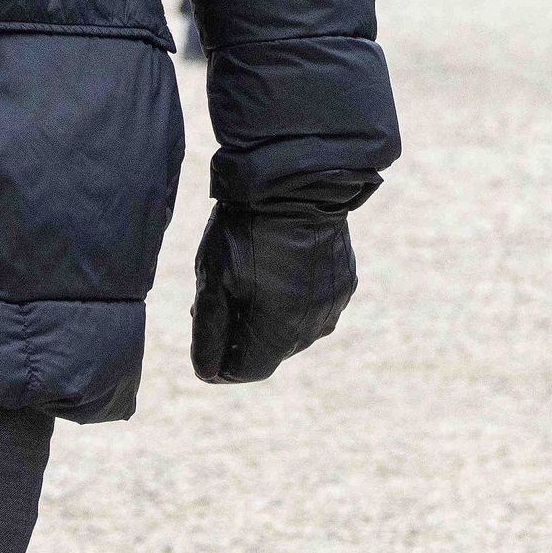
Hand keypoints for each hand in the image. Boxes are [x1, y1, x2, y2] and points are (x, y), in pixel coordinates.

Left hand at [189, 176, 370, 384]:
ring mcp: (333, 303)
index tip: (207, 331)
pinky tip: (278, 265)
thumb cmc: (247, 229)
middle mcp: (314, 326)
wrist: (296, 179)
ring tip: (249, 277)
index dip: (221, 359)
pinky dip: (293, 297)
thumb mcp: (214, 278)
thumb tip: (206, 373)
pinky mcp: (344, 281)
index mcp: (281, 330)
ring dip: (270, 316)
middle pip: (271, 350)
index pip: (248, 370)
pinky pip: (314, 305)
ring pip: (293, 329)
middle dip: (244, 333)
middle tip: (222, 294)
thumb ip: (209, 332)